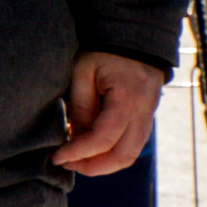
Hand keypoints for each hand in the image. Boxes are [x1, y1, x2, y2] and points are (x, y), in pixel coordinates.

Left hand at [52, 51, 164, 174]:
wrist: (134, 39)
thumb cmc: (104, 51)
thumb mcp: (84, 71)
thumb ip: (81, 106)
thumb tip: (75, 138)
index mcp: (128, 99)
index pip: (103, 138)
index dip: (79, 152)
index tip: (57, 157)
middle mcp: (144, 113)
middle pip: (123, 156)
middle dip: (92, 166)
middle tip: (66, 163)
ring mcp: (149, 118)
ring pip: (130, 155)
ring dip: (103, 164)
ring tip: (76, 160)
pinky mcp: (146, 119)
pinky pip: (132, 145)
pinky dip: (111, 154)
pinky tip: (90, 150)